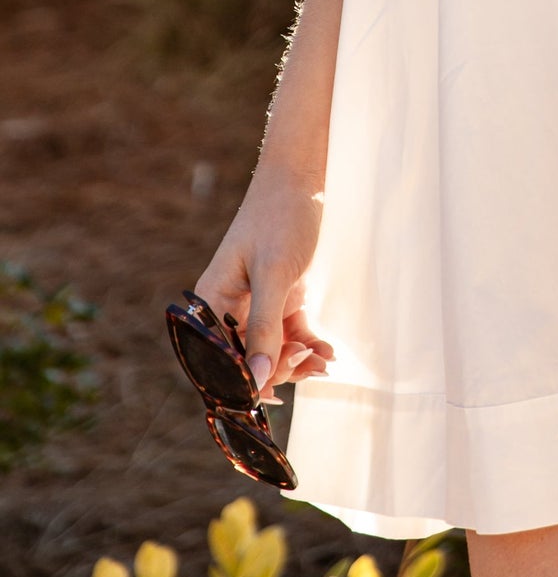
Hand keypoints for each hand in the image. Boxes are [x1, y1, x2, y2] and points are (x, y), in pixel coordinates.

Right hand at [195, 165, 333, 402]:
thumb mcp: (274, 274)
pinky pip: (289, 334)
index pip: (217, 360)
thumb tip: (256, 379)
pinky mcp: (280, 298)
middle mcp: (228, 308)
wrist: (304, 179)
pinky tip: (327, 352)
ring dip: (296, 361)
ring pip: (271, 350)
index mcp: (211, 302)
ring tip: (323, 360)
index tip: (271, 396)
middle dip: (277, 369)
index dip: (241, 382)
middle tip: (309, 362)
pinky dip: (307, 345)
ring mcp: (255, 304)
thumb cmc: (280, 217)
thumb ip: (264, 327)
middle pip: (246, 359)